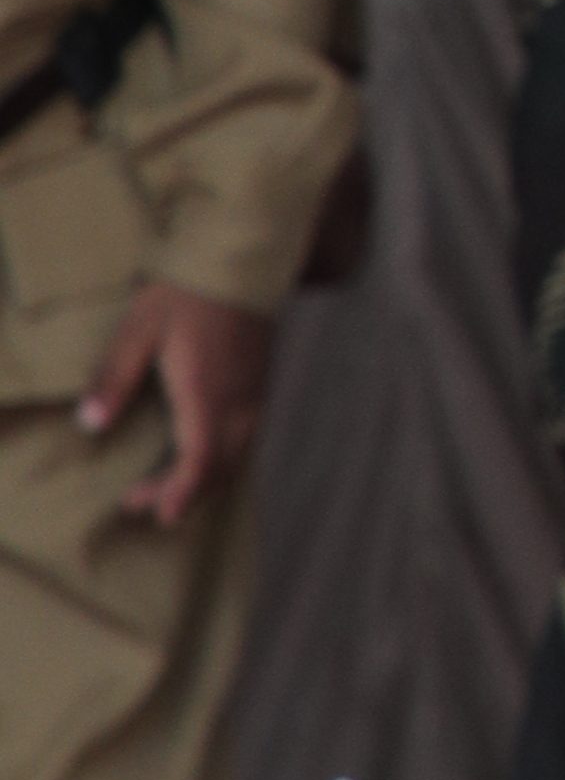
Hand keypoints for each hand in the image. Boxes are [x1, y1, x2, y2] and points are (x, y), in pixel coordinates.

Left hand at [81, 282, 271, 525]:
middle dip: (181, 493)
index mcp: (206, 394)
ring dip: (201, 479)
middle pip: (218, 470)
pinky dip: (219, 460)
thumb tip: (90, 425)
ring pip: (235, 458)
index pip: (200, 461)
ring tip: (162, 486)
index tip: (161, 516)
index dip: (181, 493)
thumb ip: (114, 378)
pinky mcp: (259, 389)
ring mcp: (253, 397)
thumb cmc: (184, 294)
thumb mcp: (139, 330)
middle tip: (136, 501)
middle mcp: (237, 404)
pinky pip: (244, 440)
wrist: (239, 263)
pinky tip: (196, 454)